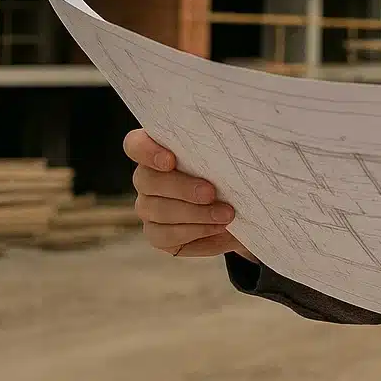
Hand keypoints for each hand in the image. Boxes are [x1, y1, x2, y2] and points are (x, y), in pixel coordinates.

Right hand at [124, 128, 254, 261]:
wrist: (245, 209)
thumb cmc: (235, 174)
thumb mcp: (233, 158)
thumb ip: (223, 148)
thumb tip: (234, 145)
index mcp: (161, 149)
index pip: (135, 145)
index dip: (146, 151)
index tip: (170, 161)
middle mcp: (148, 178)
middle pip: (146, 179)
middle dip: (181, 187)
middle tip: (210, 192)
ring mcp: (148, 207)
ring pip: (157, 210)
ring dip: (195, 213)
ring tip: (226, 214)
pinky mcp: (157, 234)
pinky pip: (165, 235)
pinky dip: (195, 231)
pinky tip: (217, 227)